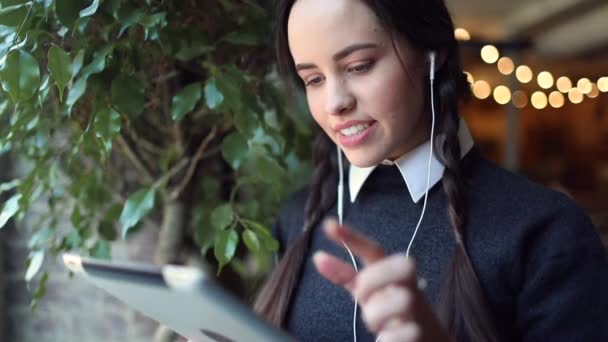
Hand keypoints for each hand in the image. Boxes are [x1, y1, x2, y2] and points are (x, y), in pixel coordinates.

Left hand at [312, 219, 451, 341]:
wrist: (428, 341)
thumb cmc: (392, 313)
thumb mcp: (370, 292)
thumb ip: (346, 276)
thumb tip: (318, 257)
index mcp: (394, 274)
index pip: (375, 250)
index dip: (352, 237)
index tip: (328, 226)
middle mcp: (411, 287)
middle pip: (401, 266)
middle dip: (374, 281)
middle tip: (364, 299)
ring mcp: (421, 309)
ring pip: (403, 300)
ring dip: (379, 317)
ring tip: (379, 325)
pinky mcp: (424, 333)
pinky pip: (406, 332)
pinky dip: (390, 339)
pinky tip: (391, 339)